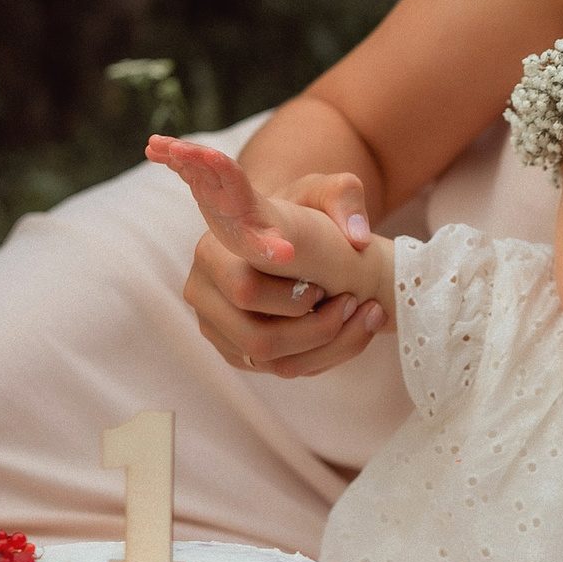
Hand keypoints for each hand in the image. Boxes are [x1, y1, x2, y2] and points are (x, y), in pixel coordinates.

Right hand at [156, 136, 388, 377]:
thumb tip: (357, 236)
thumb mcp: (326, 192)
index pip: (244, 287)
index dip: (286, 295)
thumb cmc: (307, 213)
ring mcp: (216, 328)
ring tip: (358, 310)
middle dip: (317, 325)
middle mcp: (203, 293)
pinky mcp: (236, 352)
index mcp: (214, 250)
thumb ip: (343, 196)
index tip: (326, 288)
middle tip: (352, 299)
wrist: (299, 241)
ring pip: (274, 361)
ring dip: (328, 343)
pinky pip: (284, 369)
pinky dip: (325, 355)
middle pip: (261, 337)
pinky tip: (350, 327)